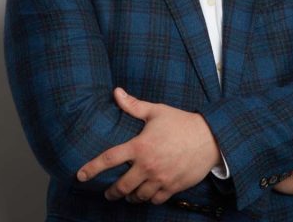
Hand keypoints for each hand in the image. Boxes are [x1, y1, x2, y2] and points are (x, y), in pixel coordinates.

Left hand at [77, 88, 220, 204]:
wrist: (211, 138)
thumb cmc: (182, 123)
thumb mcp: (157, 111)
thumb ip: (134, 105)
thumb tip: (116, 92)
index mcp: (140, 146)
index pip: (109, 159)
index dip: (92, 168)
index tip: (80, 175)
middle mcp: (148, 166)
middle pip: (121, 186)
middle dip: (111, 192)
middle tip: (108, 193)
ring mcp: (160, 179)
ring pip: (138, 196)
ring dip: (130, 197)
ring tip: (128, 195)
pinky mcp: (173, 187)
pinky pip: (155, 200)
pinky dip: (149, 199)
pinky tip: (147, 195)